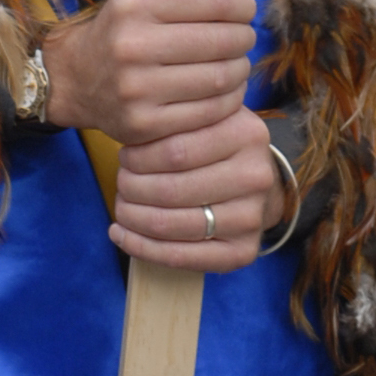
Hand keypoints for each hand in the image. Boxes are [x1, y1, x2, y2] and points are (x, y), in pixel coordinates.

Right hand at [43, 0, 254, 147]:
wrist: (76, 80)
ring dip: (240, 69)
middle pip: (219, 41)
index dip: (240, 4)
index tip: (246, 7)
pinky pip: (208, 112)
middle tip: (245, 36)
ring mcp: (139, 90)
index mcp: (136, 5)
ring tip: (237, 62)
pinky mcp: (146, 125)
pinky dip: (228, 99)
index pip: (208, 0)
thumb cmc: (117, 27)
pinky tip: (226, 89)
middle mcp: (134, 46)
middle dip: (243, 37)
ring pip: (218, 78)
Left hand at [111, 104, 286, 272]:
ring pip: (170, 224)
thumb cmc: (217, 146)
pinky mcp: (242, 252)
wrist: (255, 182)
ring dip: (132, 217)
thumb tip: (129, 132)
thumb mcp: (206, 118)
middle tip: (121, 181)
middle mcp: (255, 176)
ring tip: (121, 206)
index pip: (175, 149)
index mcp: (245, 134)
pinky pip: (179, 257)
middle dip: (132, 187)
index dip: (138, 156)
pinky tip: (120, 234)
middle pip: (171, 189)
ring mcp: (251, 218)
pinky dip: (140, 247)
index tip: (124, 155)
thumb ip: (175, 119)